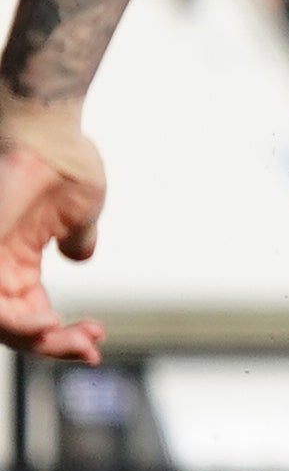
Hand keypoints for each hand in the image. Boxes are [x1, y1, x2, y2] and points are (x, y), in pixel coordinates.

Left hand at [0, 97, 110, 366]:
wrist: (42, 125)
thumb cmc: (59, 156)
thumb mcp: (80, 210)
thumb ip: (77, 237)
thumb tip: (81, 253)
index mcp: (13, 259)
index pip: (29, 315)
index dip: (61, 335)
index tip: (97, 337)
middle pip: (14, 328)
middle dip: (54, 345)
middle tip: (90, 345)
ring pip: (1, 323)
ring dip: (40, 341)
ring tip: (78, 339)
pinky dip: (18, 324)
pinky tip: (51, 326)